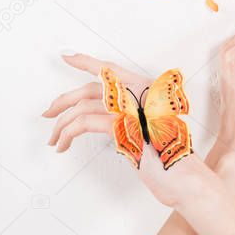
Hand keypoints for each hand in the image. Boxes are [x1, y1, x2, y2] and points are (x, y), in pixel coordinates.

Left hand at [43, 55, 217, 207]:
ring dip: (62, 124)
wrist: (186, 177)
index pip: (111, 69)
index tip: (67, 56)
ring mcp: (132, 107)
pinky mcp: (123, 126)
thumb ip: (130, 117)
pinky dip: (69, 133)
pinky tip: (64, 144)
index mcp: (147, 89)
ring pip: (83, 106)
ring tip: (55, 139)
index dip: (86, 62)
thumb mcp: (149, 130)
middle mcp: (140, 92)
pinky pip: (85, 123)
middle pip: (91, 87)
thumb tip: (105, 120)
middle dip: (64, 101)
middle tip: (49, 114)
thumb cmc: (170, 158)